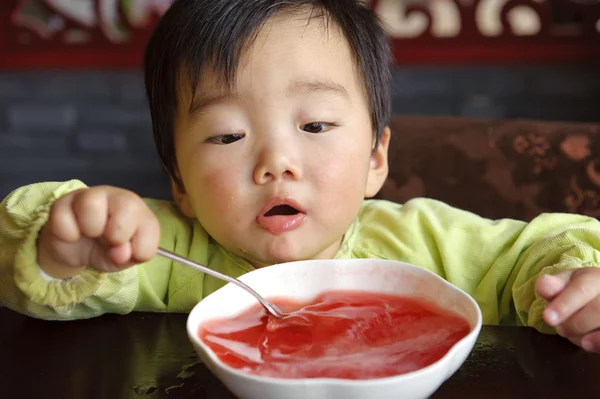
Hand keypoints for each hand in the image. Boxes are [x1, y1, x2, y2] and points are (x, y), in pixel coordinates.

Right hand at [37, 186, 159, 278]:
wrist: (75, 249)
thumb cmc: (107, 250)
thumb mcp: (123, 260)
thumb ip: (129, 257)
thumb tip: (121, 253)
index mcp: (139, 212)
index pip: (150, 226)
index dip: (139, 247)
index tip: (128, 253)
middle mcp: (118, 197)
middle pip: (127, 205)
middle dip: (116, 234)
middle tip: (108, 241)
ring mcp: (90, 195)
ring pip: (92, 203)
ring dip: (90, 228)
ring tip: (90, 234)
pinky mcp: (63, 202)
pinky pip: (63, 217)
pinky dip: (67, 234)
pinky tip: (73, 234)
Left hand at [536, 267, 599, 353]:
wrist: (596, 299)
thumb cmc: (576, 293)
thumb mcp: (563, 285)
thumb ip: (552, 286)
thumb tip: (543, 284)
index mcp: (596, 277)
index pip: (582, 288)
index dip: (565, 304)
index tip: (548, 318)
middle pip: (598, 309)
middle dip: (574, 323)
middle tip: (560, 329)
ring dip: (585, 334)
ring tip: (570, 334)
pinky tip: (588, 344)